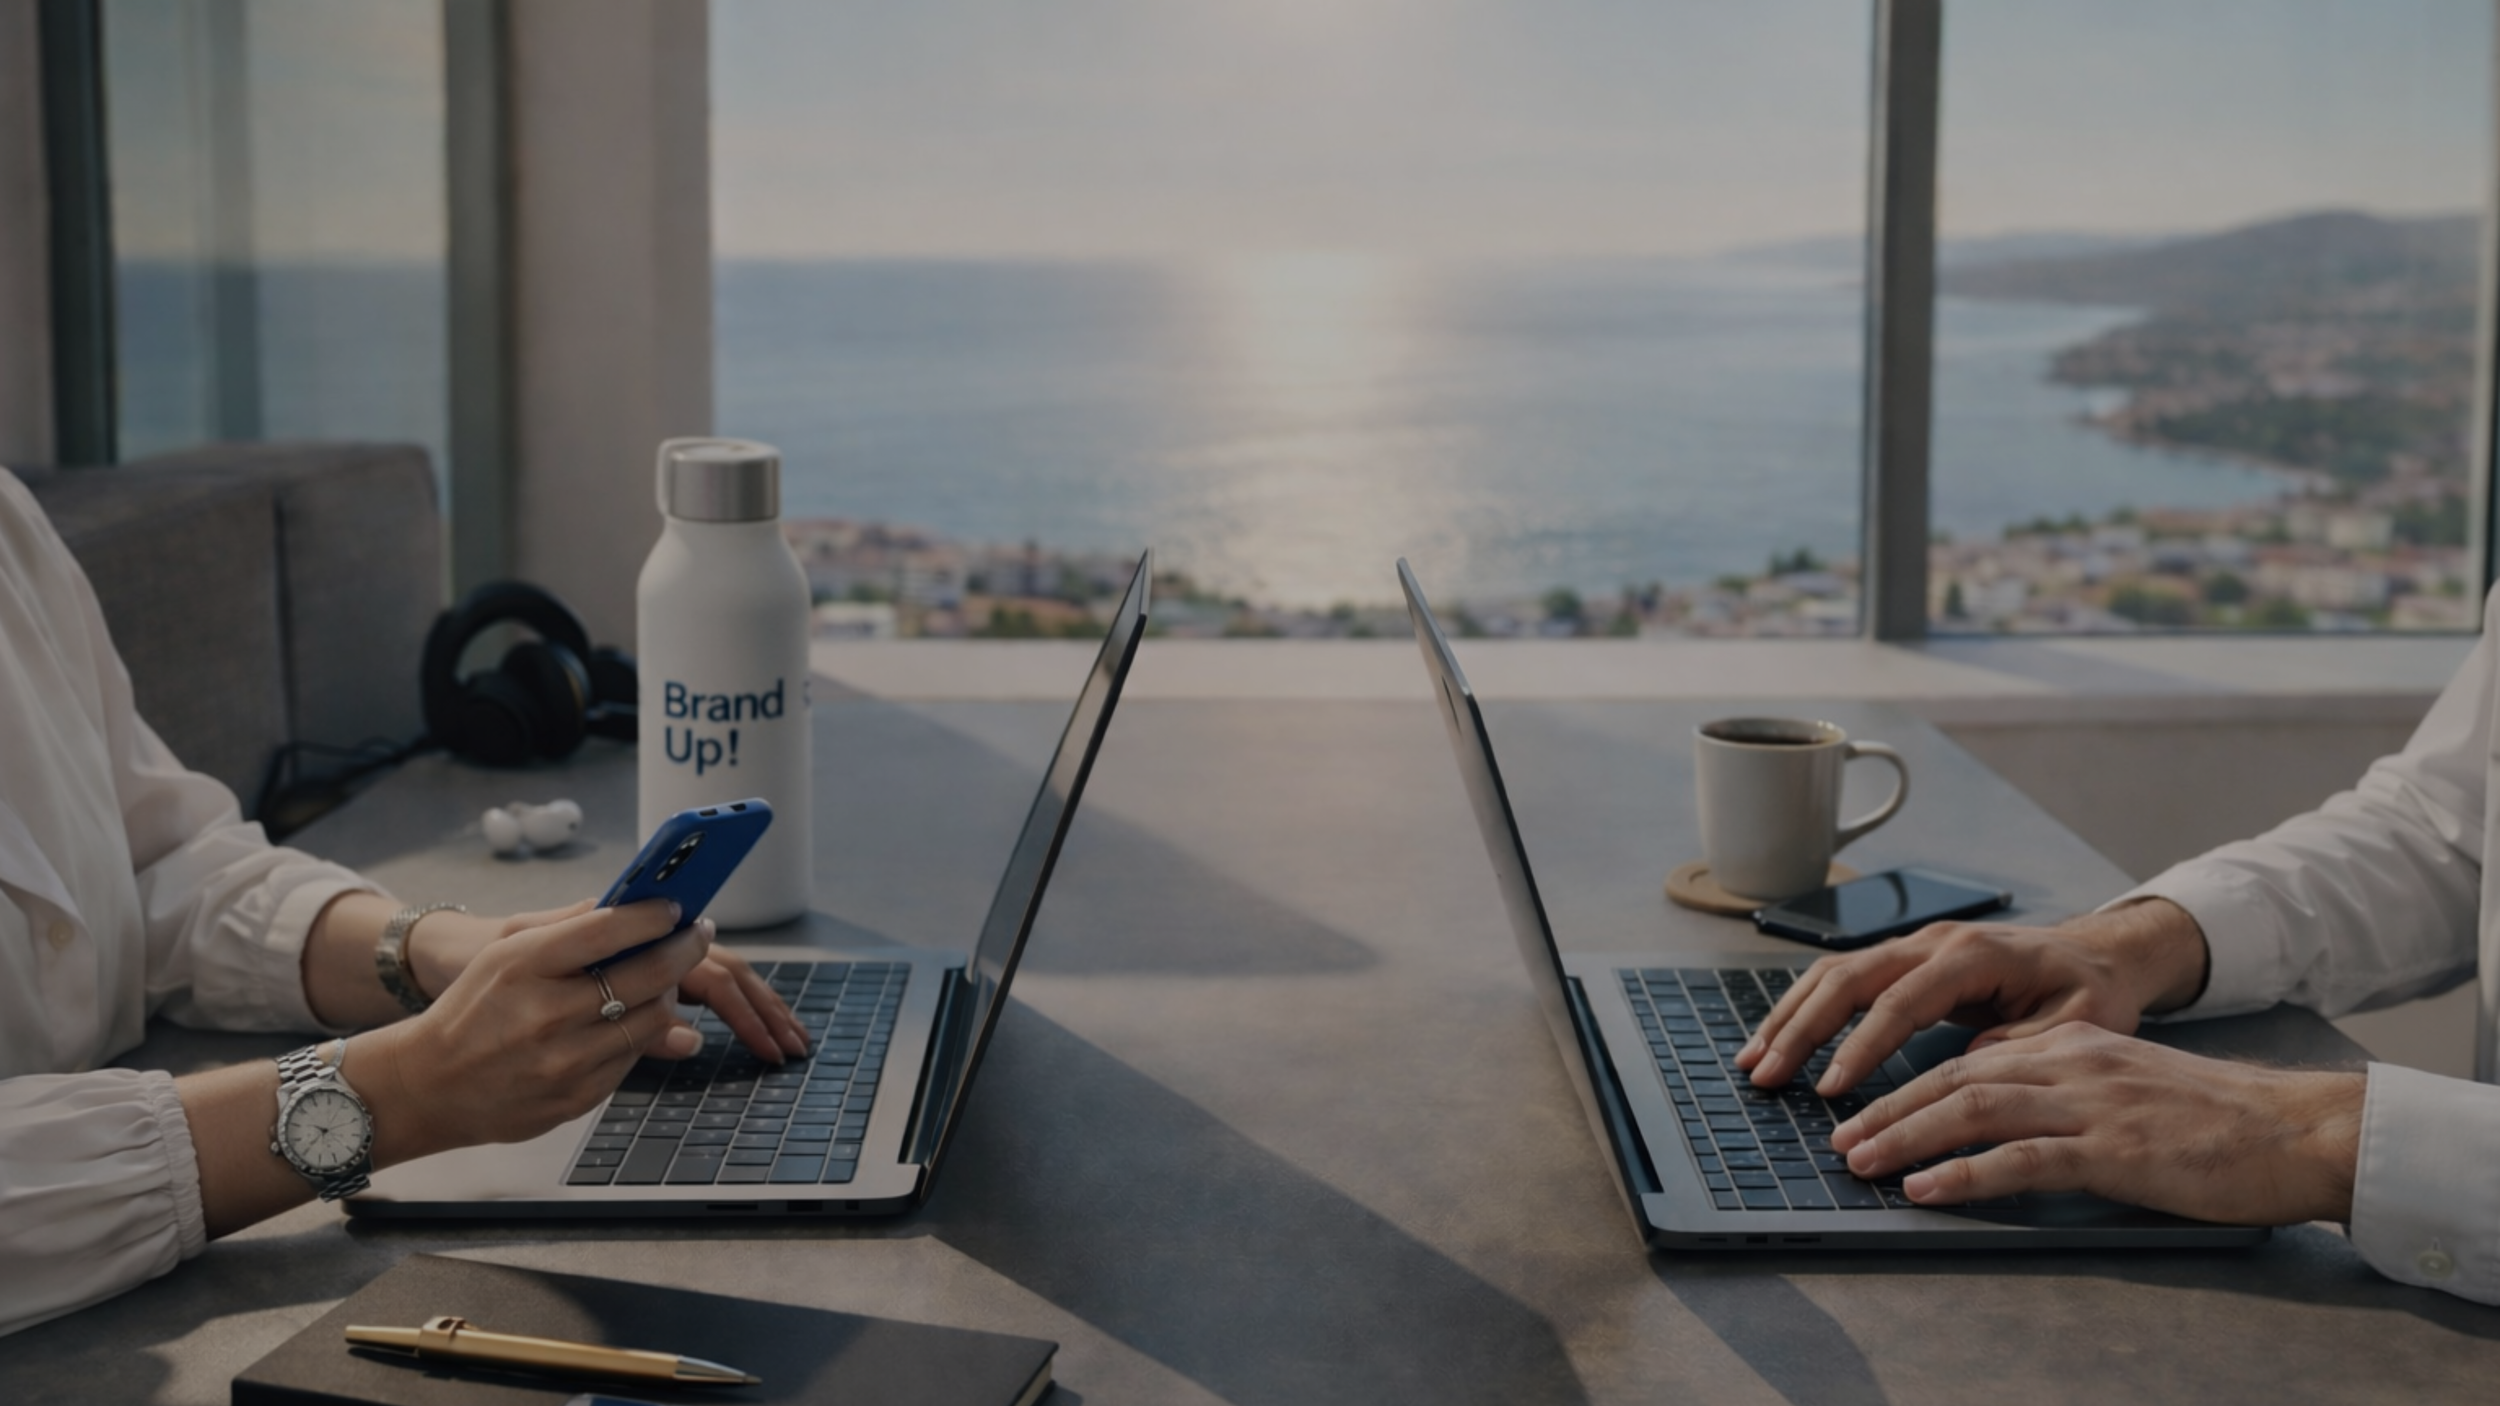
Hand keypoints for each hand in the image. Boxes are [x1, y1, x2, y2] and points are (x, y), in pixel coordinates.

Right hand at [359, 899, 708, 1155]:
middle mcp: (547, 1014)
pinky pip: (632, 1057)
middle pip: (646, 975)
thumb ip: (565, 926)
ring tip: (667, 977)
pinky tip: (635, 1017)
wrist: (428, 1085)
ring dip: (669, 994)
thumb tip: (622, 901)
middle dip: (683, 949)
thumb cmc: (470, 1010)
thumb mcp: (502, 952)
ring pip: (652, 1019)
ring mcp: (564, 1061)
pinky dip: (641, 1033)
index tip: (676, 908)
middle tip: (698, 933)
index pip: (608, 931)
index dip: (653, 916)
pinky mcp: (576, 1098)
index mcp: (524, 966)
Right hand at [1732, 899, 2208, 1094]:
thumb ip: (2024, 1045)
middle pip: (1849, 978)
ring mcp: (1914, 947)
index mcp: (1974, 955)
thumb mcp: (2079, 1022)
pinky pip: (1842, 979)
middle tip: (1767, 1074)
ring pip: (1834, 973)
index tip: (1834, 1088)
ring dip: (1790, 1017)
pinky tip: (1779, 1040)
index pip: (1902, 1000)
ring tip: (1755, 1061)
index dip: (1863, 1044)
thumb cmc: (2089, 990)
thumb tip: (1968, 1069)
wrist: (2097, 953)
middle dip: (1802, 1028)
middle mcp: (1933, 942)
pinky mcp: (1904, 961)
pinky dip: (1804, 1009)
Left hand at [1828, 1023, 2363, 1225]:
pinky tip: (1926, 1189)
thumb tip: (1999, 1111)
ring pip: (1974, 1109)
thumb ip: (2065, 1090)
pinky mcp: (2115, 1150)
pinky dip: (1965, 1174)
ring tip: (1859, 1161)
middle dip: (1886, 1109)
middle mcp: (2073, 1064)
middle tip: (1838, 1138)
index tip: (1861, 1109)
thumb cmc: (2216, 1120)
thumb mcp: (2126, 1087)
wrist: (2297, 1129)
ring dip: (1906, 1136)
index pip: (1968, 1059)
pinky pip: (2023, 1159)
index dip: (1905, 1085)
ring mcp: (2092, 1105)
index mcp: (2073, 1046)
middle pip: (1954, 1079)